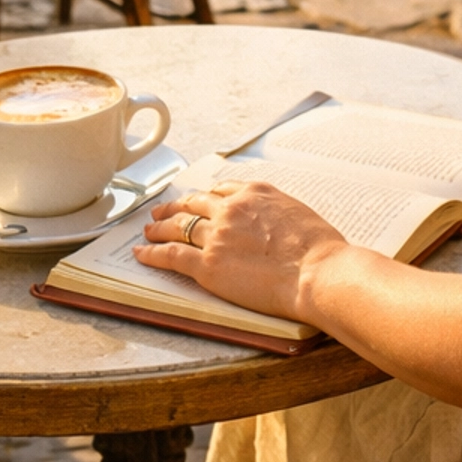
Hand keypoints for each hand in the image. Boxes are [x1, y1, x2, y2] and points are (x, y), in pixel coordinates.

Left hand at [134, 180, 346, 323]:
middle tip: (163, 210)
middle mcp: (232, 208)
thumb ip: (277, 214)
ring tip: (149, 229)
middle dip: (176, 207)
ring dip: (159, 227)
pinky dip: (152, 253)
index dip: (205, 197)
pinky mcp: (207, 264)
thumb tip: (275, 224)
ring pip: (178, 226)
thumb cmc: (319, 249)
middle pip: (194, 204)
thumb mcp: (299, 214)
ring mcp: (217, 235)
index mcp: (256, 193)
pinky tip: (142, 253)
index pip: (222, 190)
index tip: (199, 200)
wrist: (316, 270)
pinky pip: (171, 255)